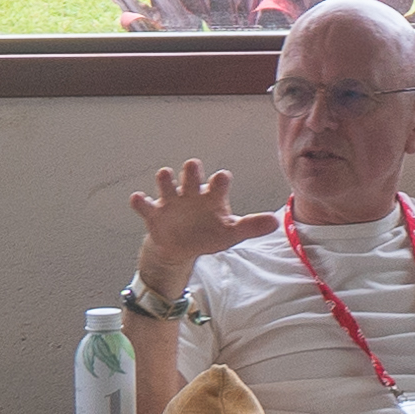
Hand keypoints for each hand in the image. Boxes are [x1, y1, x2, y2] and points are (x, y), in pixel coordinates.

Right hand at [131, 159, 278, 295]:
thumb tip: (275, 222)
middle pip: (190, 173)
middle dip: (191, 169)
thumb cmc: (209, 233)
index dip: (219, 180)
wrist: (182, 247)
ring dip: (165, 179)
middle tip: (192, 166)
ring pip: (166, 183)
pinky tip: (139, 199)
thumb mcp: (231, 233)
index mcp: (212, 196)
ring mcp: (171, 201)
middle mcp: (191, 193)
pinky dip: (140, 202)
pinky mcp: (154, 214)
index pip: (218, 182)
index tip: (221, 178)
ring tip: (165, 176)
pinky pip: (144, 205)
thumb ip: (251, 226)